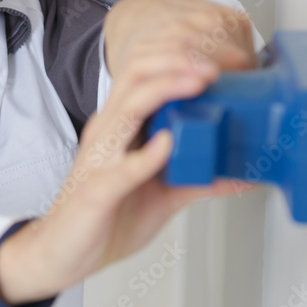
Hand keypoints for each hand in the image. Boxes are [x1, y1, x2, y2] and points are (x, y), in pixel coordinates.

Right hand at [0, 0, 256, 304]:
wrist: (65, 252)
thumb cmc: (107, 216)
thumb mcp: (164, 193)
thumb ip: (199, 178)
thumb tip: (242, 174)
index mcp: (123, 123)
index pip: (146, 69)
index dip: (183, 54)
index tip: (221, 59)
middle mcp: (109, 130)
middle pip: (136, 72)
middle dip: (179, 58)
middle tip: (216, 65)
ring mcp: (101, 156)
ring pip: (128, 106)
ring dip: (167, 87)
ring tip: (199, 82)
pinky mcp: (97, 190)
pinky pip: (120, 167)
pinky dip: (147, 154)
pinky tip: (168, 144)